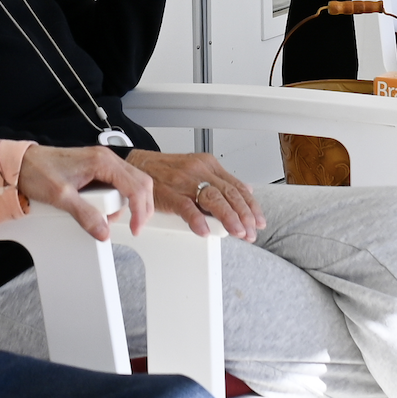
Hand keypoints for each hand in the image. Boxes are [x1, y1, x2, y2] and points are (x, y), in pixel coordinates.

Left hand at [17, 144, 153, 240]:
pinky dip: (118, 199)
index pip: (135, 186)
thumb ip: (85, 215)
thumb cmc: (38, 171)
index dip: (139, 210)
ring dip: (127, 204)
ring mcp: (102, 162)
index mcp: (102, 162)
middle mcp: (105, 159)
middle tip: (134, 226)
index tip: (135, 228)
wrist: (22, 163)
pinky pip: (118, 183)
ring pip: (132, 183)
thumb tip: (103, 231)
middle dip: (140, 207)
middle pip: (140, 183)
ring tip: (109, 218)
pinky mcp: (96, 168)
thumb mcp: (61, 197)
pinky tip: (105, 210)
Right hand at [127, 151, 265, 240]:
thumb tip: (245, 190)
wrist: (137, 165)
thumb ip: (220, 181)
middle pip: (229, 193)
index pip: (236, 186)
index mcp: (208, 165)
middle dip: (244, 215)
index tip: (258, 221)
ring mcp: (184, 181)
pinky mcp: (168, 192)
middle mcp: (199, 171)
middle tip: (250, 232)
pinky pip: (186, 207)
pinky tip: (205, 231)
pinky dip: (197, 220)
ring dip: (228, 218)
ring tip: (237, 232)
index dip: (251, 206)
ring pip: (213, 199)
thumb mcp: (197, 170)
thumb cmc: (165, 172)